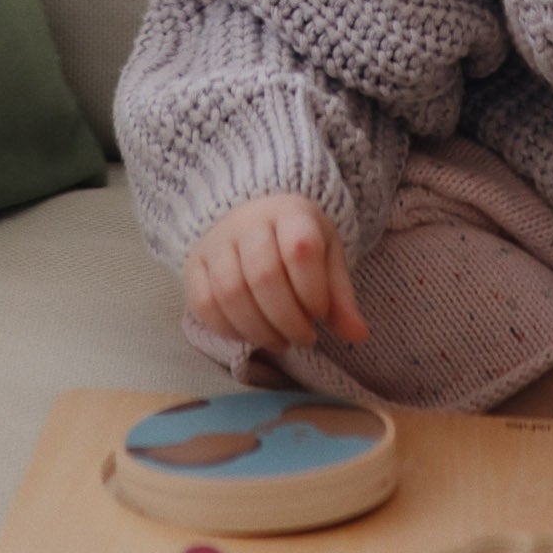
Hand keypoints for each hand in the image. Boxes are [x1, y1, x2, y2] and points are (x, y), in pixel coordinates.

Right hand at [183, 194, 370, 355]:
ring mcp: (215, 242)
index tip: (321, 313)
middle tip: (304, 338)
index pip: (301, 250)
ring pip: (230, 293)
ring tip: (280, 341)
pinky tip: (250, 334)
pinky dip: (228, 329)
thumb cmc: (294, 239)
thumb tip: (359, 335)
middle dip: (288, 319)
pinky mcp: (193, 264)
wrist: (250, 215)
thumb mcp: (326, 255)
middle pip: (263, 276)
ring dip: (259, 330)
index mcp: (289, 212)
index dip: (313, 292)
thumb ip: (340, 295)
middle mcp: (247, 222)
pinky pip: (203, 303)